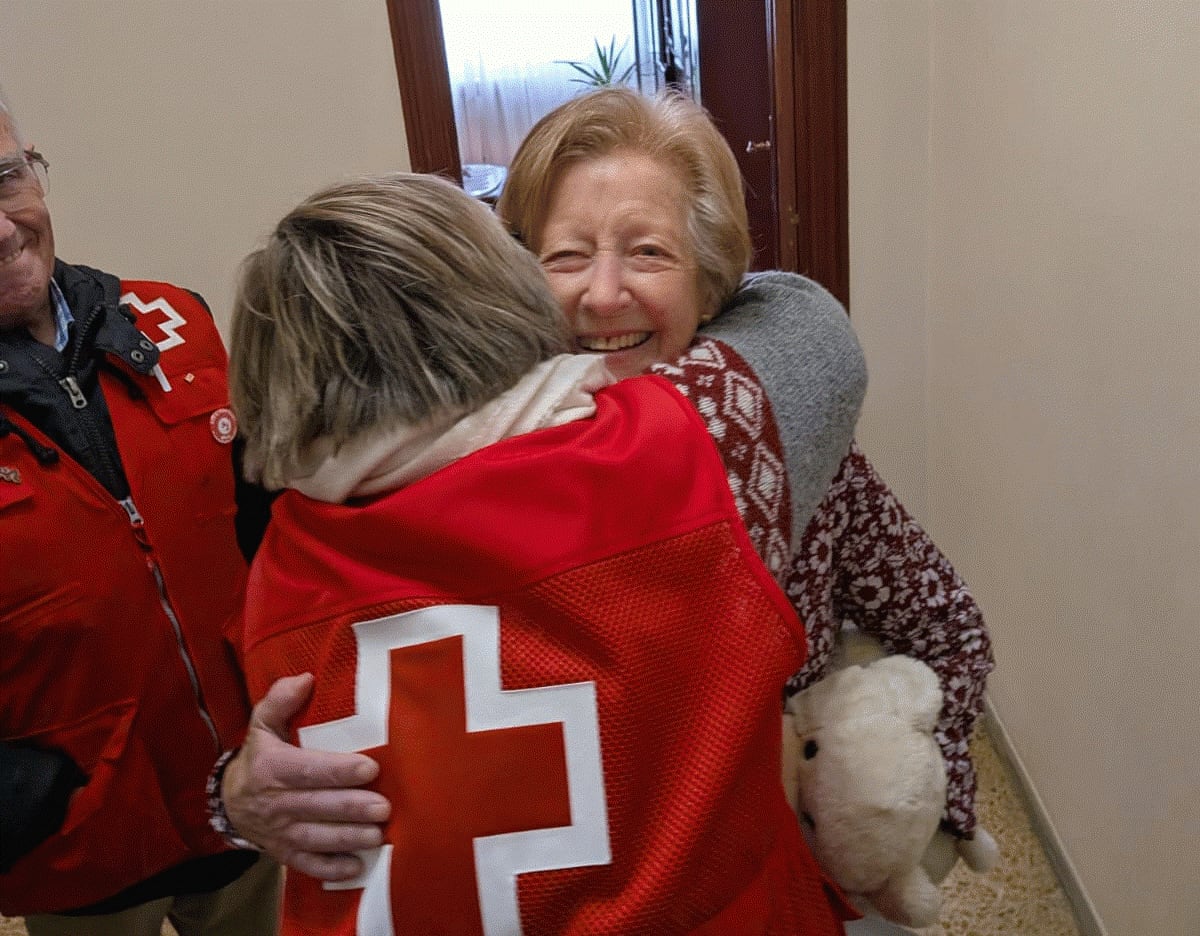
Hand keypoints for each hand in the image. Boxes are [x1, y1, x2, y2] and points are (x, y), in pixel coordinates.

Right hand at [221, 673, 390, 880]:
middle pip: (316, 806)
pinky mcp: (285, 853)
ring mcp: (279, 831)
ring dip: (347, 838)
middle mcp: (275, 802)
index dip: (338, 770)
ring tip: (377, 835)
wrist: (231, 801)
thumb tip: (305, 679)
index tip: (370, 768)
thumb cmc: (260, 756)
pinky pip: (306, 864)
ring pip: (315, 837)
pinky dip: (330, 868)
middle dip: (351, 808)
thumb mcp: (263, 724)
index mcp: (272, 767)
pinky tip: (357, 867)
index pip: (307, 770)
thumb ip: (280, 700)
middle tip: (384, 807)